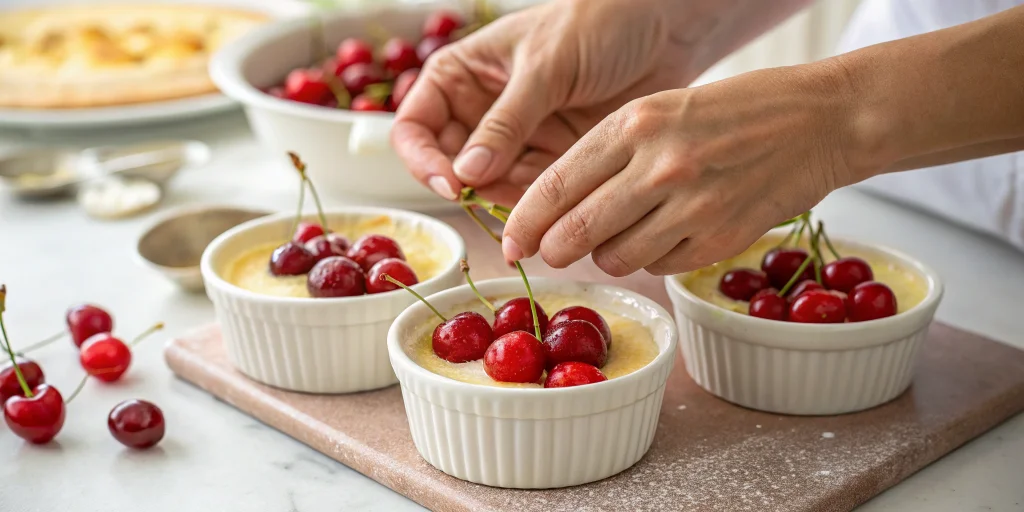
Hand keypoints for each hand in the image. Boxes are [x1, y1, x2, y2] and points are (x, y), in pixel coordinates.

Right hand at [391, 0, 695, 205]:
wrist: (663, 26)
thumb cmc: (597, 22)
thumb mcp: (544, 67)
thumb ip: (505, 122)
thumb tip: (466, 174)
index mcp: (461, 76)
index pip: (416, 127)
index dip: (424, 159)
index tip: (451, 183)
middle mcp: (482, 111)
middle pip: (450, 165)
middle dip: (468, 188)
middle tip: (495, 201)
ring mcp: (518, 138)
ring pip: (491, 186)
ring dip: (504, 202)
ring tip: (532, 208)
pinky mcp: (553, 158)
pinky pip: (531, 193)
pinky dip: (537, 206)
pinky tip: (553, 208)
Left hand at [502, 60, 872, 275]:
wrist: (820, 121)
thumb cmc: (735, 112)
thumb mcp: (663, 109)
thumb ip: (610, 154)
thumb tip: (559, 207)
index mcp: (637, 123)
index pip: (559, 183)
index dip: (525, 220)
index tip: (510, 242)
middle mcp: (660, 165)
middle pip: (577, 231)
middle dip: (554, 249)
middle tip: (552, 252)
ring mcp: (692, 206)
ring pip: (616, 257)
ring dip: (607, 255)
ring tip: (623, 233)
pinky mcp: (720, 239)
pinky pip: (659, 267)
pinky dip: (652, 259)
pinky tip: (668, 234)